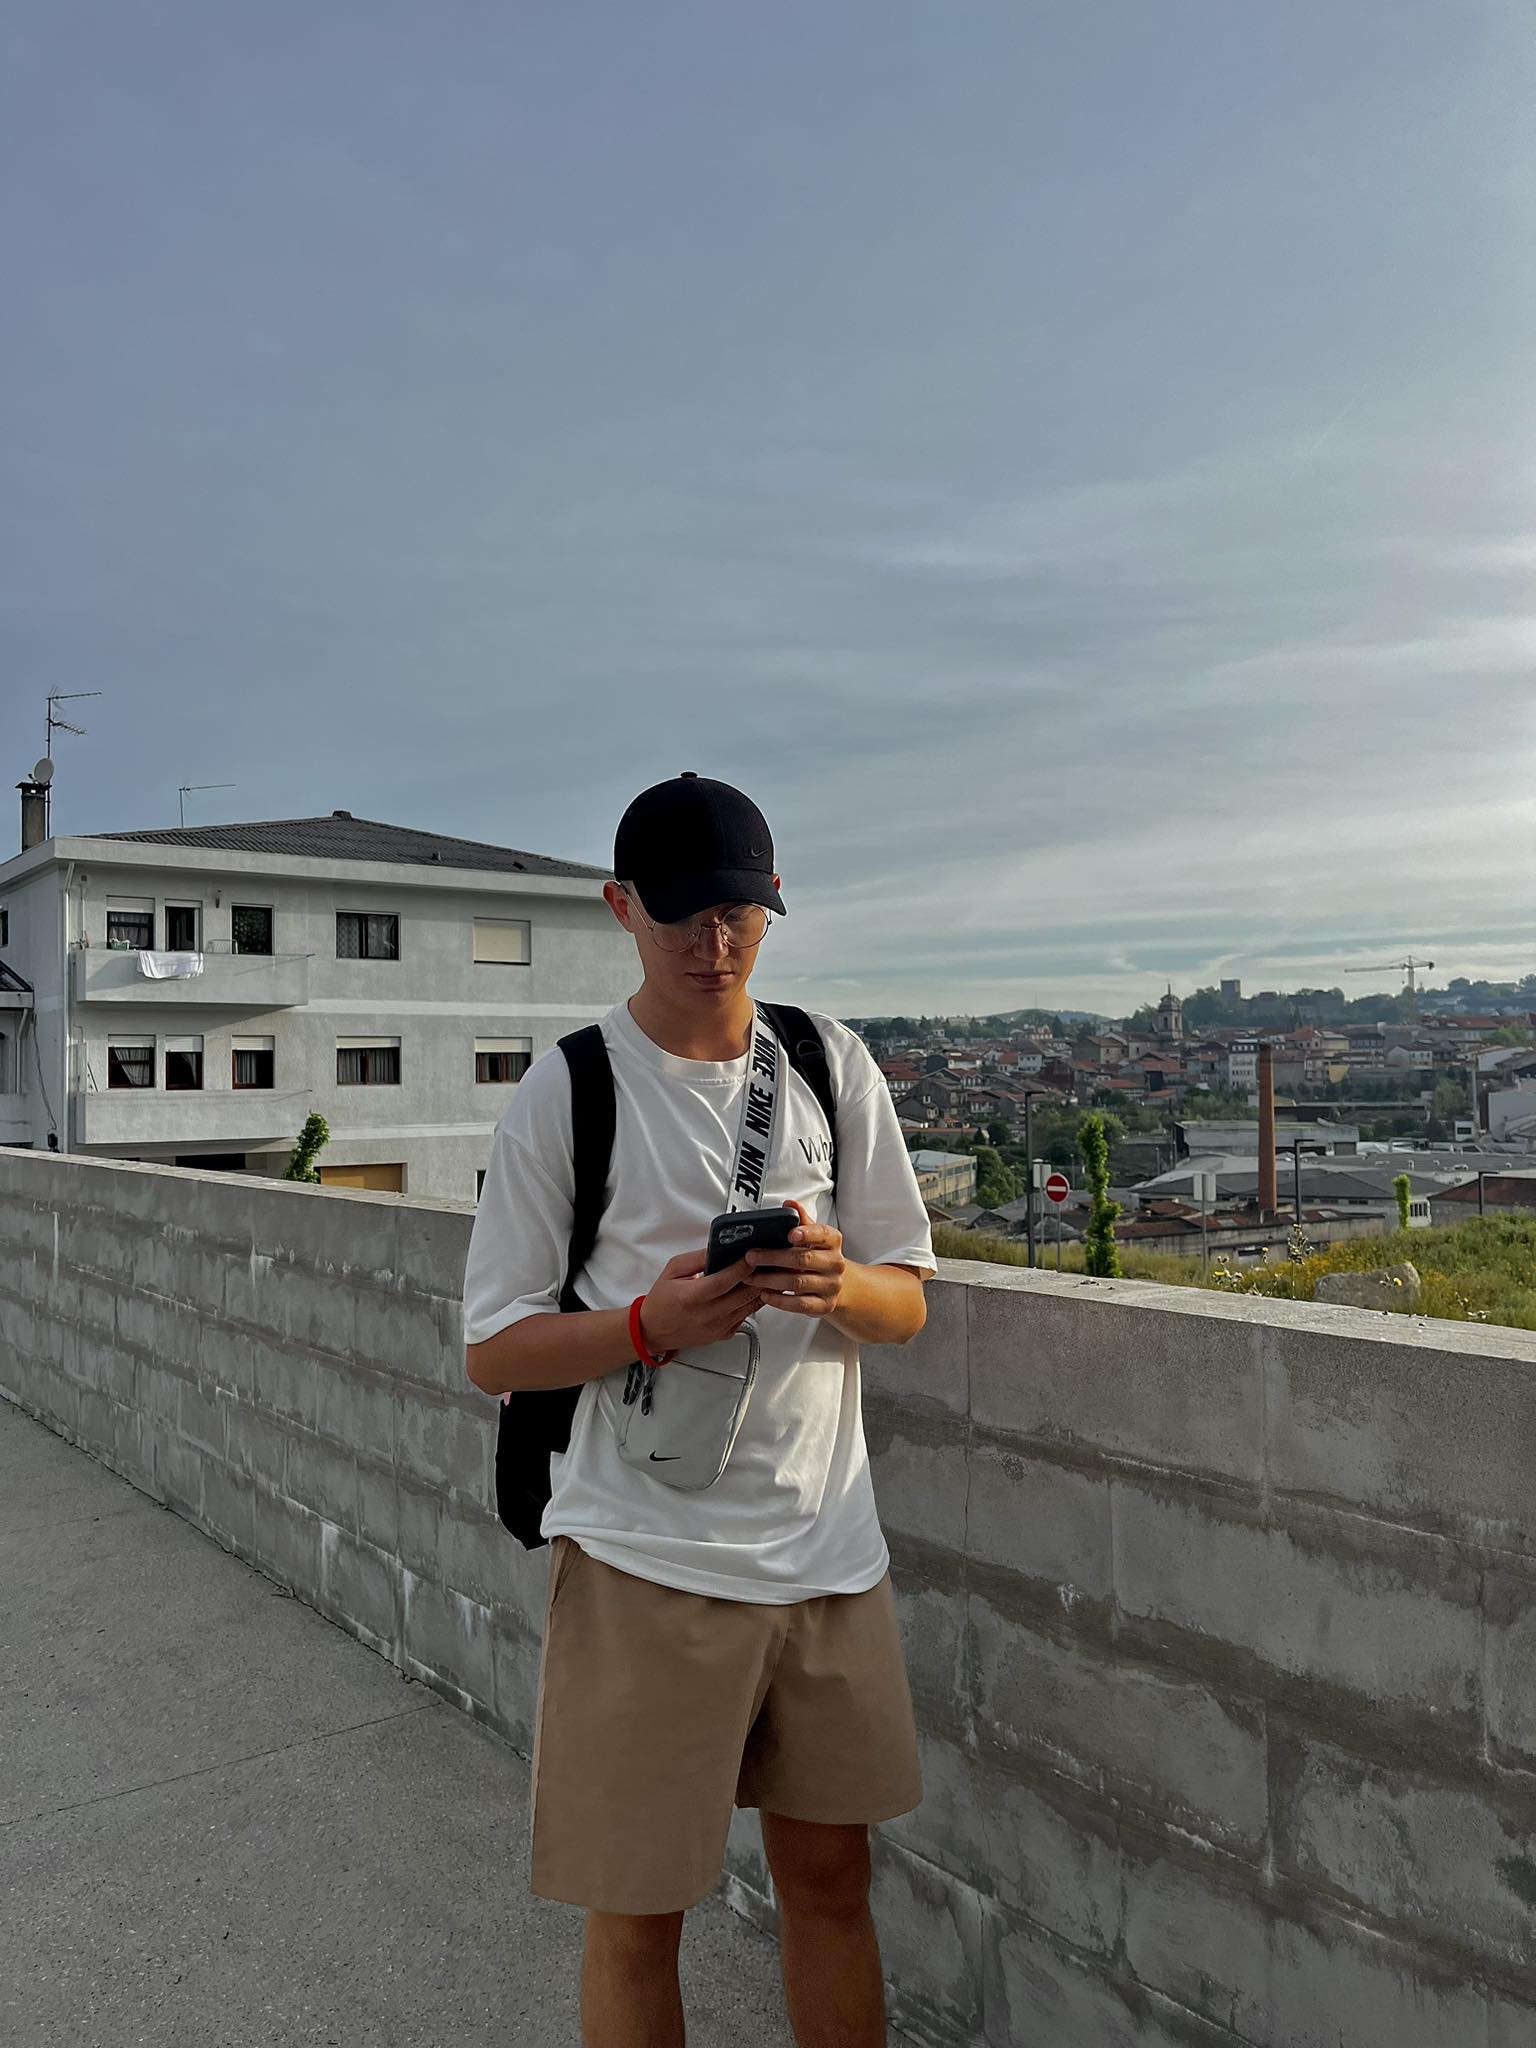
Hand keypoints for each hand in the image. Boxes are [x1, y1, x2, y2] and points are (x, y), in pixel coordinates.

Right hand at [639, 1249, 758, 1353]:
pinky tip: (750, 1290)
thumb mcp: (673, 1271)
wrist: (654, 1330)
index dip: (741, 1268)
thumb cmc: (661, 1301)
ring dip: (759, 1288)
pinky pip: (746, 1315)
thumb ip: (697, 1258)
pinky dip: (751, 1302)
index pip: (723, 1282)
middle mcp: (707, 1316)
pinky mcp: (724, 1334)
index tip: (751, 1256)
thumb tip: (720, 1249)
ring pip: (750, 1306)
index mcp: (691, 1298)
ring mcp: (718, 1328)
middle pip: (743, 1295)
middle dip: (758, 1276)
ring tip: (763, 1273)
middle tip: (764, 1262)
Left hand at [744, 1201, 846, 1318]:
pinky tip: (765, 1294)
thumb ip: (802, 1221)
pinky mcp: (824, 1305)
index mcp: (832, 1241)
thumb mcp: (815, 1237)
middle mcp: (835, 1263)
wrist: (840, 1285)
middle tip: (752, 1256)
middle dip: (773, 1258)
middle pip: (802, 1259)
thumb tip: (789, 1204)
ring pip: (797, 1283)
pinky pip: (799, 1304)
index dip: (806, 1233)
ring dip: (770, 1280)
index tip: (790, 1234)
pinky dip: (779, 1300)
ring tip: (751, 1277)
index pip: (822, 1234)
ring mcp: (831, 1286)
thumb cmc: (820, 1258)